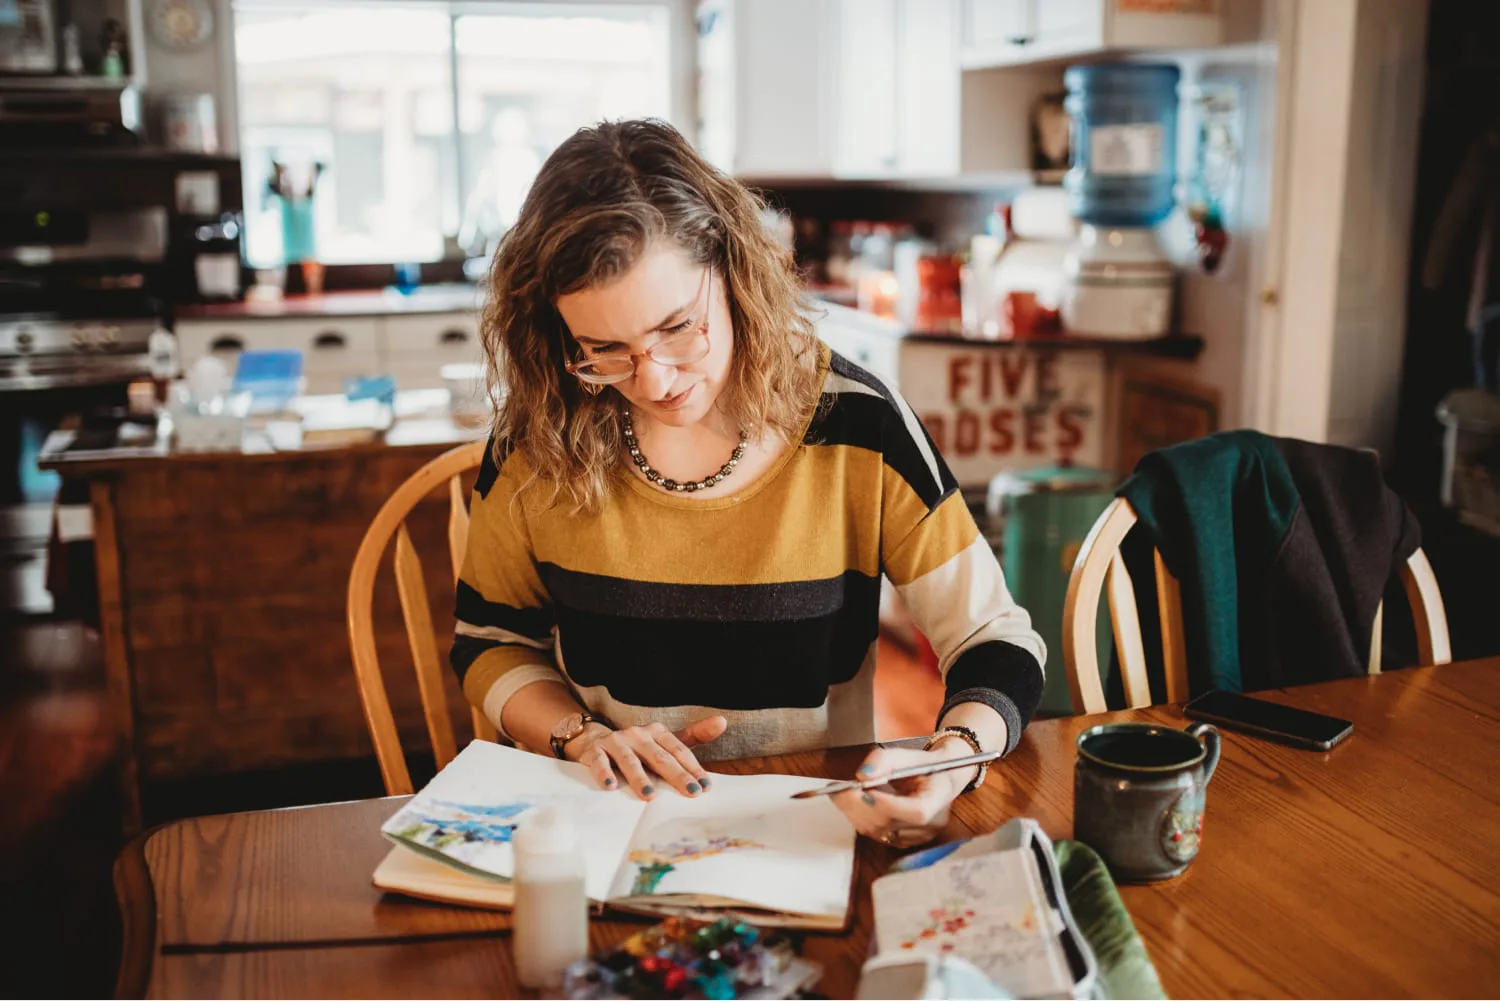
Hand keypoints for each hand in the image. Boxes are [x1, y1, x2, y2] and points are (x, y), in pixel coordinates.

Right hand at [567, 716, 727, 799]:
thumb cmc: (637, 748)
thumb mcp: (665, 741)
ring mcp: (616, 742)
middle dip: (676, 775)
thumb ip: (694, 735)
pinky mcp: (595, 751)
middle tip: (690, 792)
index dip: (693, 768)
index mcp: (657, 732)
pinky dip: (604, 773)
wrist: (594, 740)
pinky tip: (610, 786)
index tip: (705, 787)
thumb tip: (723, 722)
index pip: (678, 751)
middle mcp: (638, 735)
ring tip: (650, 795)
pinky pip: (599, 762)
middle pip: (659, 757)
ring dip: (639, 777)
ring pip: (630, 760)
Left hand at [830, 741, 976, 847]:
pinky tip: (855, 806)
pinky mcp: (907, 842)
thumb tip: (862, 776)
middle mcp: (932, 823)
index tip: (862, 788)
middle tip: (838, 789)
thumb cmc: (923, 766)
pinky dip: (862, 821)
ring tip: (843, 794)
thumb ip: (883, 760)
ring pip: (880, 833)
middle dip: (858, 806)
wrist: (939, 779)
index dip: (887, 804)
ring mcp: (920, 837)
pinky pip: (878, 836)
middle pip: (891, 824)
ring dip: (856, 814)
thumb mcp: (906, 754)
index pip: (916, 811)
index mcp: (939, 799)